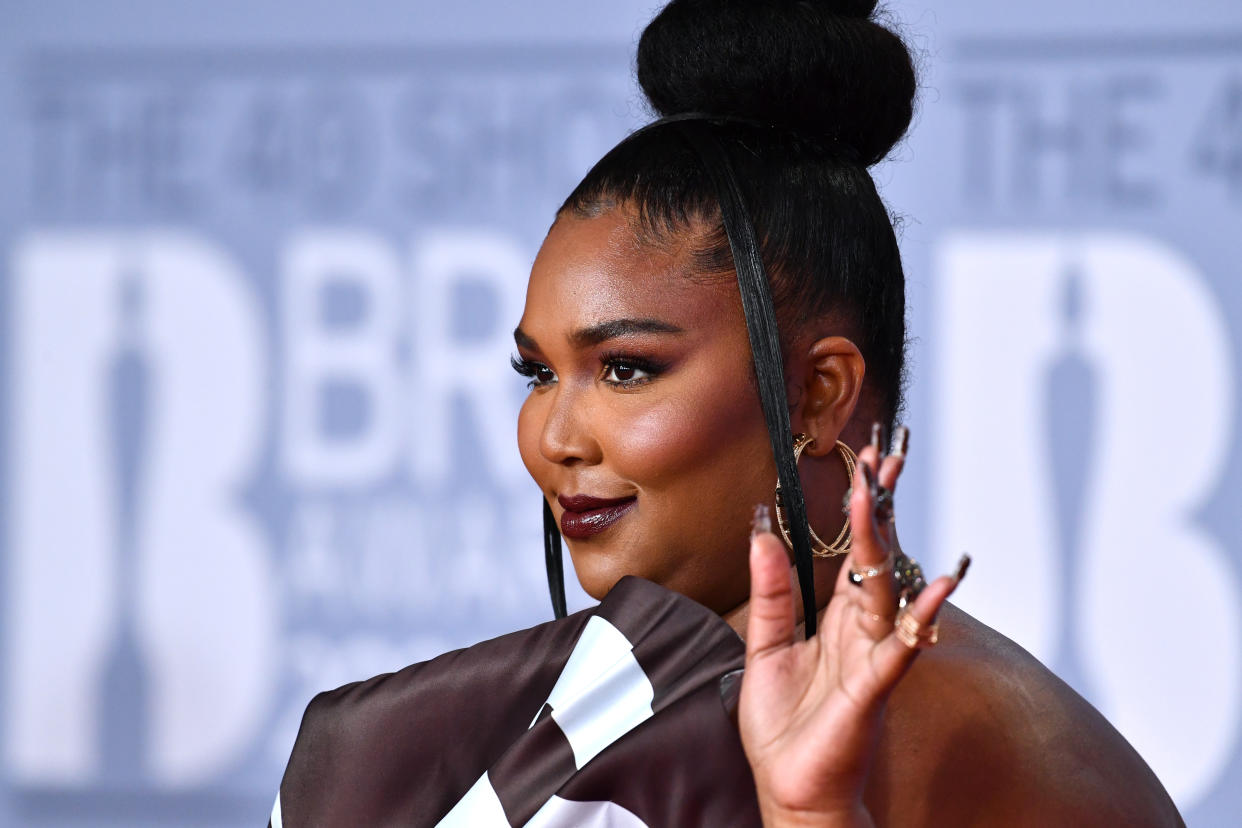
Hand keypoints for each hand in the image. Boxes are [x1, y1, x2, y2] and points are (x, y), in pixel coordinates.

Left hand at [738, 430, 964, 826]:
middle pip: (877, 558)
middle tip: (884, 457)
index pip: (854, 552)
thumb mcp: (765, 644)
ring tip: (881, 497)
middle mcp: (860, 631)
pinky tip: (941, 586)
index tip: (867, 461)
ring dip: (885, 542)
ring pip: (884, 590)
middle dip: (880, 507)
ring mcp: (870, 657)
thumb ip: (771, 590)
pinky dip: (921, 618)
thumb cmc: (784, 726)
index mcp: (835, 619)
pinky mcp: (870, 689)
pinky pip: (899, 648)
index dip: (862, 508)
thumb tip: (763, 530)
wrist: (788, 787)